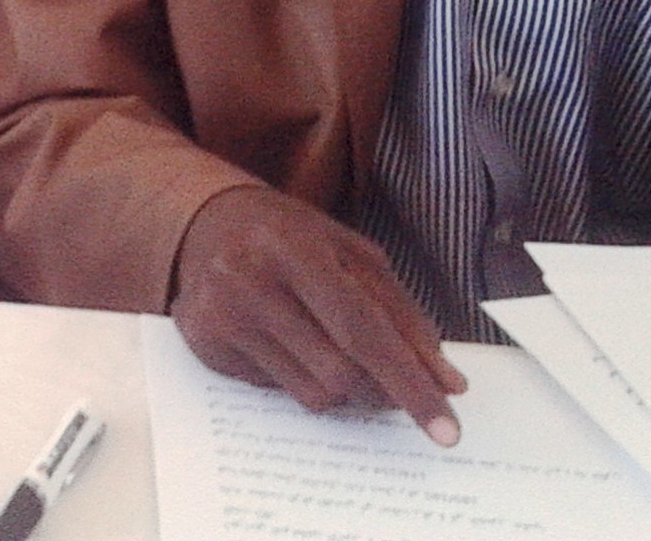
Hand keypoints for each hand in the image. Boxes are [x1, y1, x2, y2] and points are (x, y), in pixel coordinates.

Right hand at [173, 184, 466, 444]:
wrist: (204, 221)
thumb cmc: (291, 237)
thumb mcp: (351, 254)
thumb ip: (401, 314)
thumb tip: (446, 382)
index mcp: (294, 246)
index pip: (362, 329)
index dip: (409, 381)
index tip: (446, 428)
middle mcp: (249, 279)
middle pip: (341, 373)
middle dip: (382, 390)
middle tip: (398, 390)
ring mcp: (221, 314)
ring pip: (314, 394)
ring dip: (343, 389)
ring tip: (330, 349)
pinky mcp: (204, 344)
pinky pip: (278, 393)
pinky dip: (299, 379)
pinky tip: (284, 342)